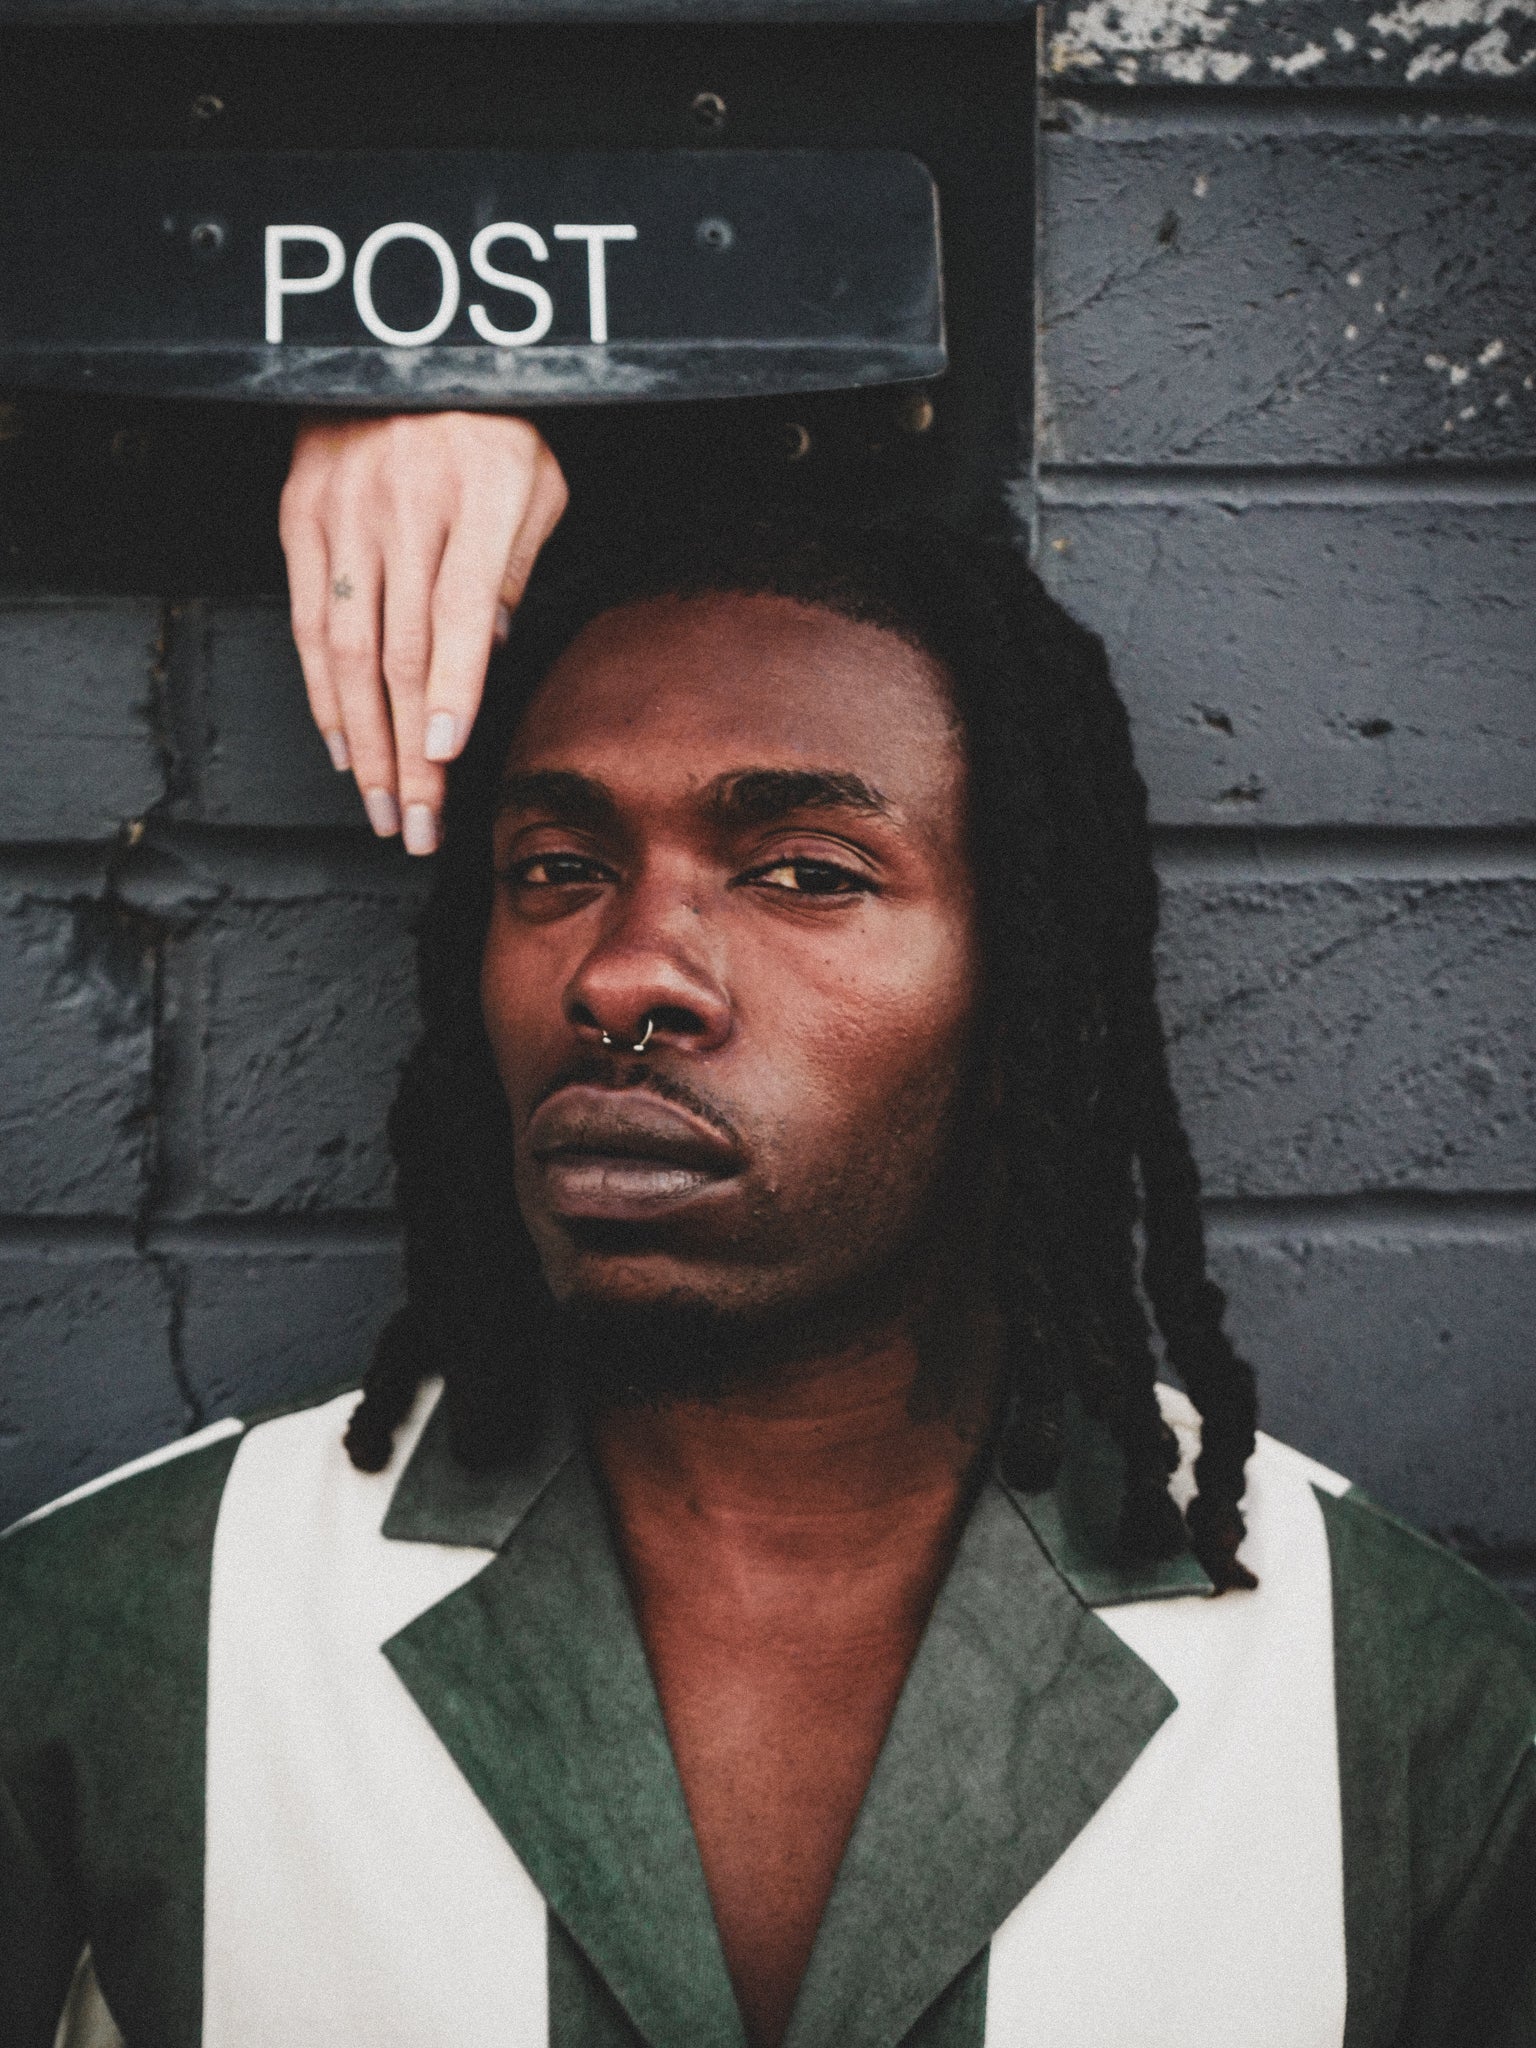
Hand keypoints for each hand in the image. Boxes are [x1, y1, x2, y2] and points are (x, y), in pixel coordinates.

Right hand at [279, 411, 567, 852]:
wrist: (406, 346)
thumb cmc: (491, 422)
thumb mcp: (538, 482)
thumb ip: (521, 566)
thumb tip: (491, 653)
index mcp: (479, 493)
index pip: (461, 607)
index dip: (452, 686)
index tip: (445, 754)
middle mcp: (405, 505)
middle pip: (403, 651)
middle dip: (411, 751)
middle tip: (420, 824)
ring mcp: (345, 512)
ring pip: (349, 649)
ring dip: (365, 742)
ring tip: (384, 808)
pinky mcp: (301, 515)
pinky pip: (309, 621)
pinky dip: (325, 693)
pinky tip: (345, 746)